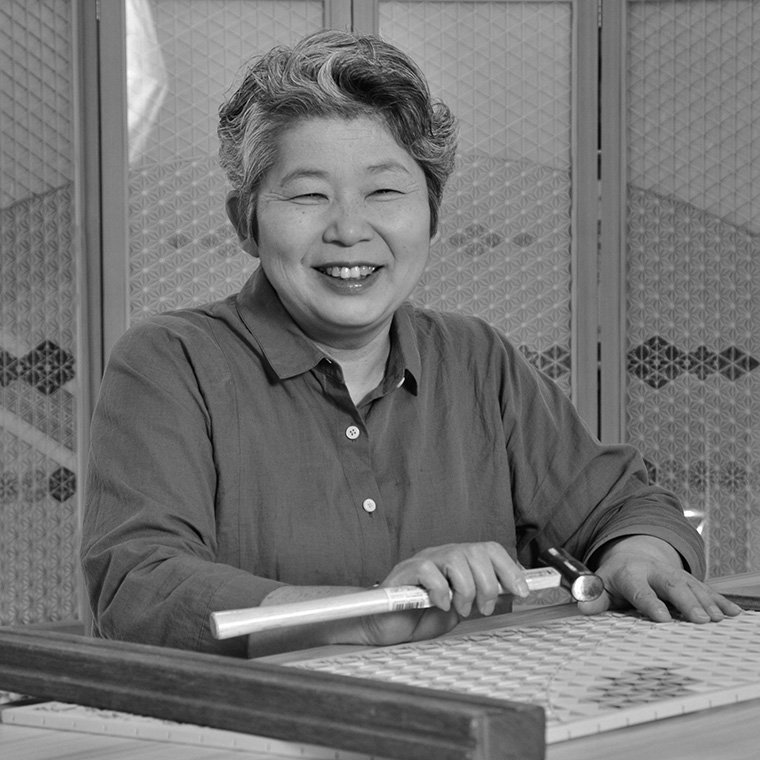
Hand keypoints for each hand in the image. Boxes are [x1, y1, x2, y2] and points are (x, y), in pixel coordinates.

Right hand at [358, 541, 528, 646]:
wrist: (388, 625)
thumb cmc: (423, 615)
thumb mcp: (462, 607)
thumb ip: (483, 596)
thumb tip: (513, 592)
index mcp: (459, 560)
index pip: (490, 549)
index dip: (510, 568)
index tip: (523, 591)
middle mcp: (443, 554)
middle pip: (477, 552)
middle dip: (488, 584)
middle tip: (483, 608)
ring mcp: (424, 560)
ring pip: (456, 559)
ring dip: (466, 589)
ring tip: (460, 608)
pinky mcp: (406, 572)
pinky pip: (429, 570)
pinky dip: (441, 591)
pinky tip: (439, 604)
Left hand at [577, 535, 742, 622]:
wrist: (633, 555)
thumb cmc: (616, 577)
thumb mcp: (601, 585)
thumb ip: (594, 597)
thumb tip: (583, 606)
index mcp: (631, 574)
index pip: (640, 589)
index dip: (650, 603)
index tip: (662, 618)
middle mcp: (655, 571)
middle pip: (672, 585)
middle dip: (687, 602)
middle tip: (700, 620)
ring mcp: (675, 574)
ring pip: (693, 586)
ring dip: (707, 603)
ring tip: (718, 620)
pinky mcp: (689, 580)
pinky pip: (707, 589)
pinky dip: (720, 601)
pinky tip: (733, 613)